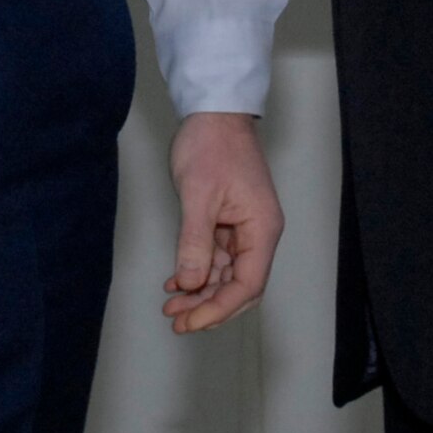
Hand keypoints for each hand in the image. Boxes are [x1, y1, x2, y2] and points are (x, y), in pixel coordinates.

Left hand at [163, 112, 283, 333]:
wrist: (213, 111)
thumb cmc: (212, 144)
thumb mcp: (198, 195)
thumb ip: (195, 243)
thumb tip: (190, 284)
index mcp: (261, 228)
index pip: (247, 285)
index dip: (218, 308)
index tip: (190, 321)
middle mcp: (258, 232)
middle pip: (239, 286)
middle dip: (208, 306)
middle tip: (177, 320)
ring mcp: (244, 227)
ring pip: (226, 274)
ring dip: (200, 291)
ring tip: (171, 304)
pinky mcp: (229, 220)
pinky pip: (216, 256)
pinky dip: (197, 270)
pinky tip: (176, 280)